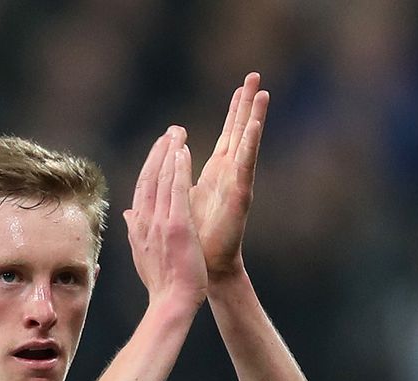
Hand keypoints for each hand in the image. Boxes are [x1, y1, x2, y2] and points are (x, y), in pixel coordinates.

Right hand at [123, 128, 207, 308]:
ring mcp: (159, 222)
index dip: (150, 166)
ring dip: (169, 152)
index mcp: (138, 226)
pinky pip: (177, 190)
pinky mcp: (177, 225)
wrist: (171, 302)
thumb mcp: (142, 253)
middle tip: (170, 132)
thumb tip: (127, 213)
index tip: (159, 150)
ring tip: (177, 133)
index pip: (142, 189)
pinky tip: (183, 151)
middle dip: (159, 153)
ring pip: (162, 179)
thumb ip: (135, 230)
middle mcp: (144, 220)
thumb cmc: (162, 283)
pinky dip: (178, 169)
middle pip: (149, 178)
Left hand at [185, 72, 269, 276]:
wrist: (201, 269)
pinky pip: (245, 166)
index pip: (227, 134)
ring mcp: (236, 184)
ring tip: (262, 92)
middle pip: (240, 130)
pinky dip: (249, 145)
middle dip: (246, 103)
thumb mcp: (178, 203)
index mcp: (215, 173)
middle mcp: (229, 174)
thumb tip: (155, 176)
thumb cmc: (193, 240)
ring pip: (246, 143)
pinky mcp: (239, 196)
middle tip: (255, 74)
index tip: (240, 87)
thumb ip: (171, 185)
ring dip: (254, 117)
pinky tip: (255, 126)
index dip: (234, 111)